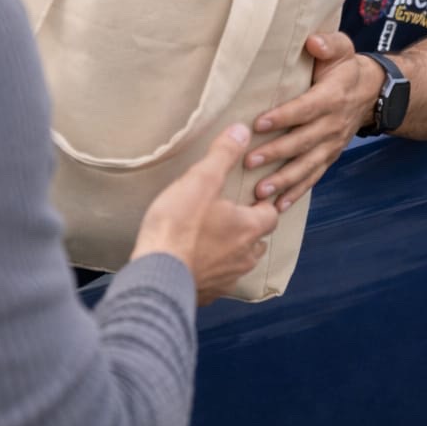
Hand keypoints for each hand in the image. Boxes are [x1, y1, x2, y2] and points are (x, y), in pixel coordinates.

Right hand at [130, 124, 279, 302]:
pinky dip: (212, 271)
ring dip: (232, 251)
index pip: (270, 215)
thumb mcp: (200, 180)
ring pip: (240, 263)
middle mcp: (244, 257)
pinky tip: (195, 262)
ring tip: (214, 239)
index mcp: (248, 228)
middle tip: (231, 216)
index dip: (262, 205)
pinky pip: (217, 281)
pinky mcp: (206, 294)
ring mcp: (226, 279)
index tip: (251, 197)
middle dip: (250, 229)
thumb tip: (242, 131)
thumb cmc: (178, 226)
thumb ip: (222, 155)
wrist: (155, 273)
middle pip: (258, 242)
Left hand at [247, 32, 380, 210]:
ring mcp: (331, 145)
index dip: (284, 116)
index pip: (306, 108)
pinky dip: (297, 193)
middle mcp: (332, 124)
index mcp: (332, 97)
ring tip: (260, 192)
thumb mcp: (343, 49)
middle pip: (302, 141)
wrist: (372, 93)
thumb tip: (313, 41)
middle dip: (276, 153)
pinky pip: (313, 178)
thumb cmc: (347, 69)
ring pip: (306, 166)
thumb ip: (329, 44)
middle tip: (249, 161)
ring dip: (283, 180)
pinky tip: (278, 207)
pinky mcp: (329, 157)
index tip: (259, 123)